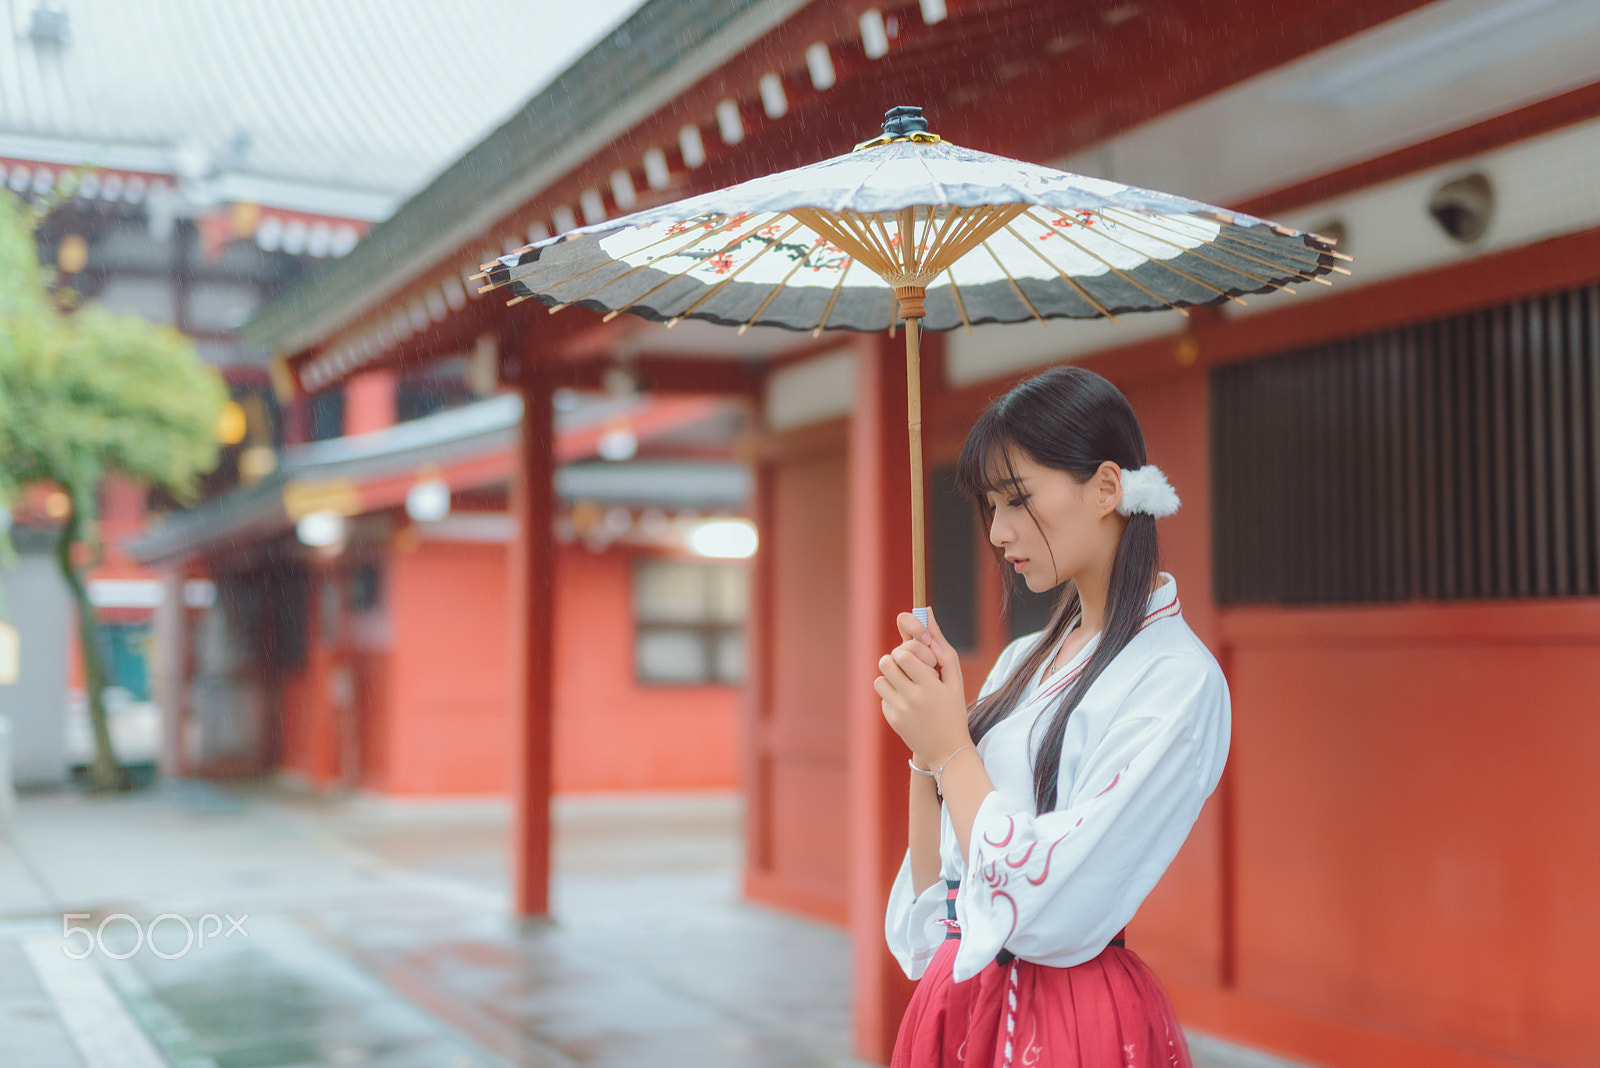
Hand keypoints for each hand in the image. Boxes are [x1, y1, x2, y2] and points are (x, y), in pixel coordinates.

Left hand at [874, 608, 970, 767]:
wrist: (948, 750)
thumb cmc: (954, 708)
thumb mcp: (954, 678)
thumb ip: (941, 644)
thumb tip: (926, 611)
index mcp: (930, 685)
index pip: (904, 653)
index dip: (908, 650)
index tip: (918, 657)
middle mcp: (912, 698)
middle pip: (887, 661)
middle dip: (897, 660)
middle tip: (910, 668)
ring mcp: (899, 710)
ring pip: (880, 678)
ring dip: (891, 676)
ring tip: (908, 684)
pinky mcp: (891, 719)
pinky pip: (882, 695)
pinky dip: (892, 694)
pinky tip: (908, 704)